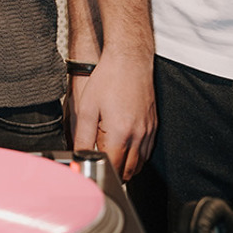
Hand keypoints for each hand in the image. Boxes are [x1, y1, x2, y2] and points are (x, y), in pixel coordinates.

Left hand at [70, 48, 156, 184]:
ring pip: (139, 164)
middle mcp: (138, 136)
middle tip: (101, 162)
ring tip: (111, 154)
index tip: (92, 168)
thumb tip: (79, 156)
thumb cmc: (108, 79)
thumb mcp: (87, 108)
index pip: (113, 168)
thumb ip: (82, 137)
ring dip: (126, 166)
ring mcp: (148, 131)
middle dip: (114, 172)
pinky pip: (147, 151)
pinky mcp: (153, 125)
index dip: (100, 171)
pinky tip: (125, 146)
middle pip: (128, 171)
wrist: (129, 60)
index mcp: (121, 134)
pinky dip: (137, 156)